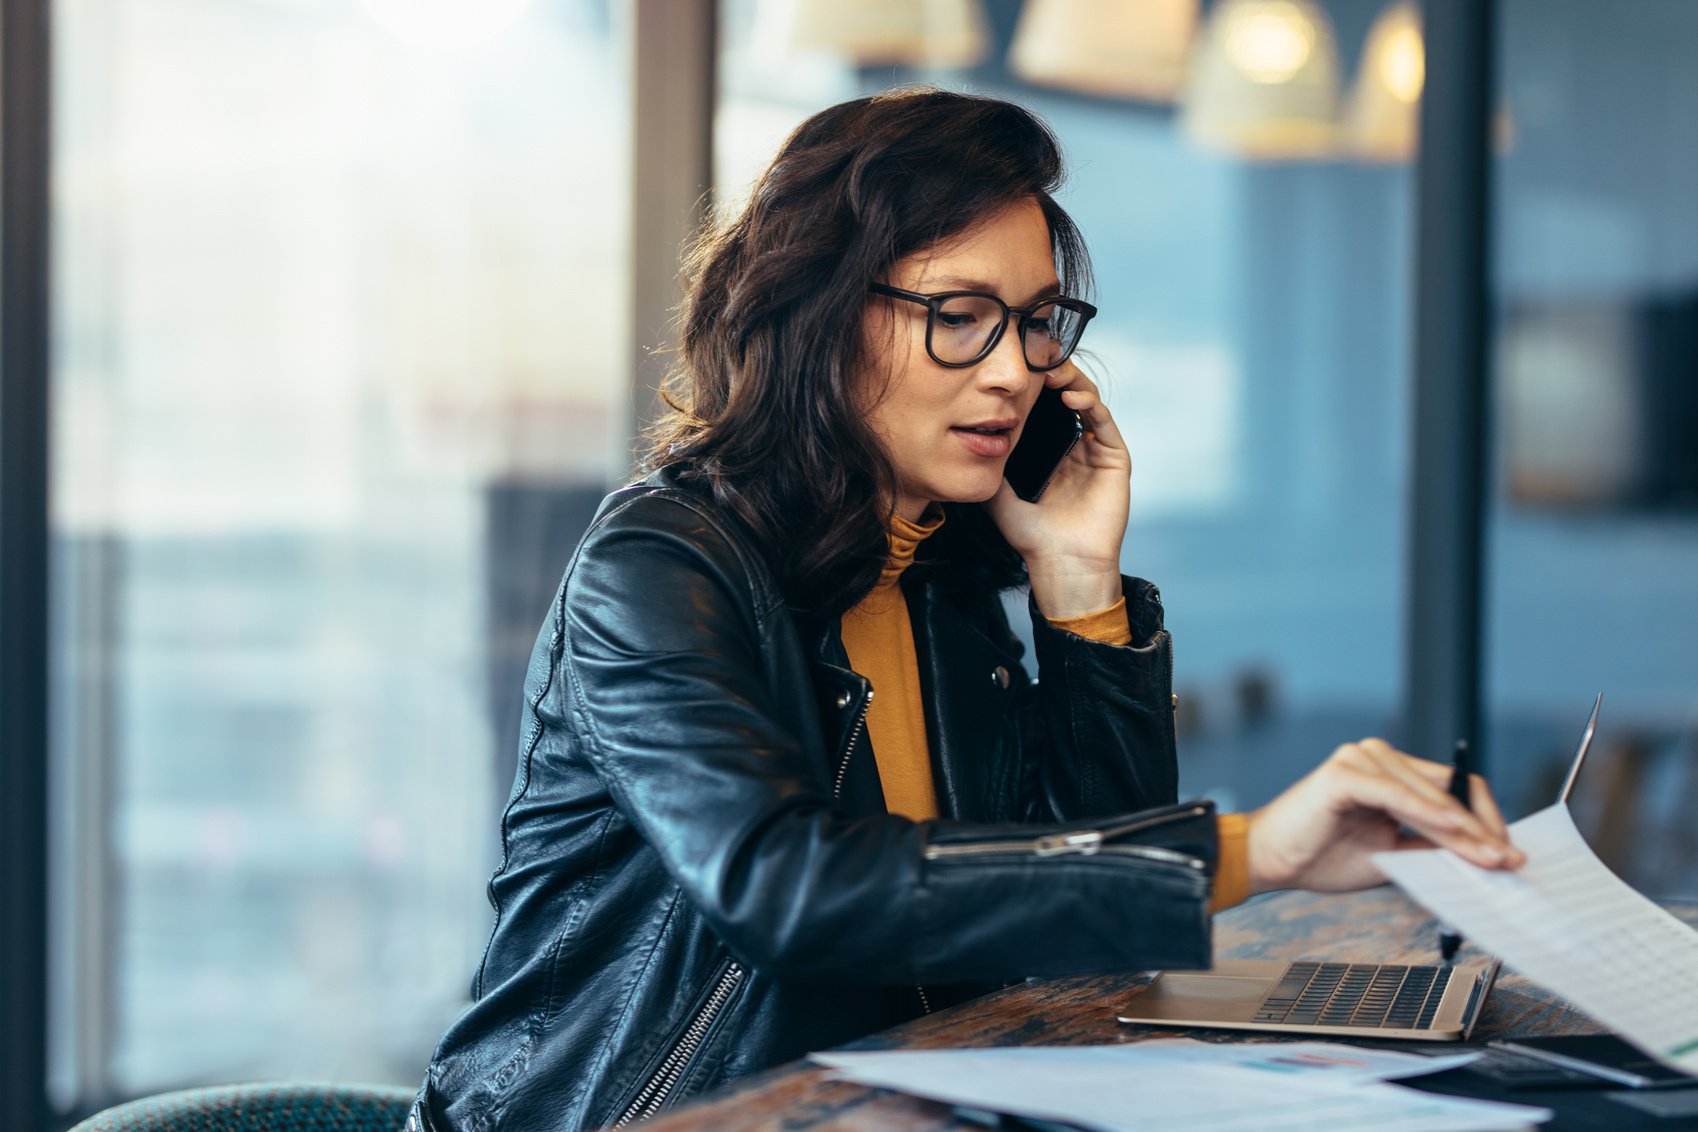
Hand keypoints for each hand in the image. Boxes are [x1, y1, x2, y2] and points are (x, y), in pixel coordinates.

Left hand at [985, 363, 1130, 619]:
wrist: (1061, 565)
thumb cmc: (1032, 538)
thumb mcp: (999, 495)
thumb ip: (989, 468)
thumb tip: (964, 442)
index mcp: (1053, 453)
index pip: (1047, 408)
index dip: (1035, 386)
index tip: (1017, 369)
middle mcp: (1078, 448)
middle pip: (1069, 397)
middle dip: (1054, 375)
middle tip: (1036, 358)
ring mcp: (1098, 452)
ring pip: (1089, 402)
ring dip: (1072, 382)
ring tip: (1051, 370)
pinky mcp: (1116, 460)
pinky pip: (1104, 422)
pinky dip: (1090, 404)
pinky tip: (1071, 396)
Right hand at [1246, 738, 1523, 894]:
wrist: (1268, 860)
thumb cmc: (1318, 855)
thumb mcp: (1390, 855)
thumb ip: (1429, 847)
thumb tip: (1480, 857)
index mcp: (1389, 772)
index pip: (1454, 789)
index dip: (1485, 821)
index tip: (1505, 854)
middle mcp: (1377, 756)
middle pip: (1450, 790)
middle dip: (1483, 829)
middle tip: (1508, 860)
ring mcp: (1360, 759)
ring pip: (1429, 795)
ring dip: (1463, 829)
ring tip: (1489, 856)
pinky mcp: (1344, 773)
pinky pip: (1397, 795)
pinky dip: (1428, 813)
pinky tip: (1453, 831)